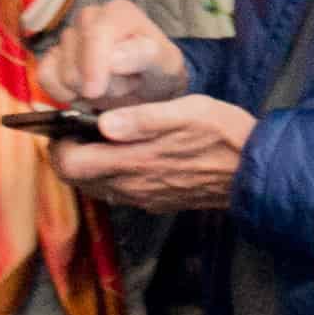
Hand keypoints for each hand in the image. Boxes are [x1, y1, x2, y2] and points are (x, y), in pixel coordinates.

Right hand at [56, 0, 190, 105]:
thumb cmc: (158, 70)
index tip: (95, 91)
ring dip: (85, 91)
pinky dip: (61, 93)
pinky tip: (84, 94)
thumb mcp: (165, 63)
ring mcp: (69, 36)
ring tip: (111, 87)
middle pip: (75, 58)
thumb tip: (113, 58)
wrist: (147, 86)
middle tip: (124, 86)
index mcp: (118, 12)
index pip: (95, 35)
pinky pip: (45, 77)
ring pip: (62, 72)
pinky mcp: (53, 56)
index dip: (92, 65)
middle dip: (98, 82)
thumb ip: (144, 55)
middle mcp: (90, 17)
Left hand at [66, 92, 253, 210]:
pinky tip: (129, 156)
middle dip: (68, 155)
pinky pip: (118, 192)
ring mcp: (143, 198)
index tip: (67, 124)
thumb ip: (142, 118)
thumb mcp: (187, 112)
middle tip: (80, 130)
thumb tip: (102, 122)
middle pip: (75, 179)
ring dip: (89, 166)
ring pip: (95, 187)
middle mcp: (131, 186)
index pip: (68, 164)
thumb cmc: (223, 135)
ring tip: (102, 141)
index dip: (58, 144)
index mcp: (132, 162)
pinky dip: (111, 175)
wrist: (255, 172)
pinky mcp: (156, 202)